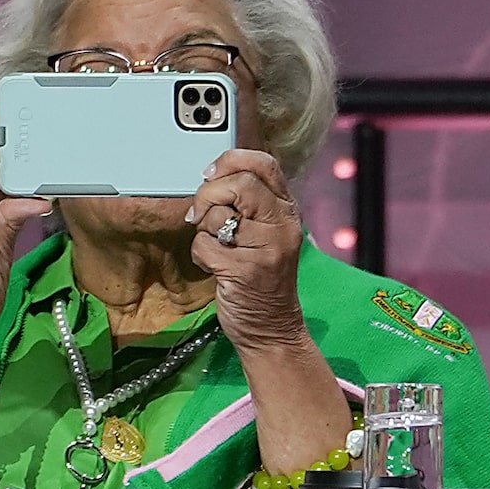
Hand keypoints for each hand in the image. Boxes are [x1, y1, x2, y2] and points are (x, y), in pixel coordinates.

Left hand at [188, 149, 311, 351]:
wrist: (272, 327)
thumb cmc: (262, 277)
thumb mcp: (267, 232)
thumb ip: (251, 202)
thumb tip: (214, 175)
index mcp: (288, 211)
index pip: (264, 163)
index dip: (231, 161)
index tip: (212, 175)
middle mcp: (283, 226)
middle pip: (238, 182)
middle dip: (209, 195)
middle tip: (204, 216)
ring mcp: (267, 249)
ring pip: (217, 215)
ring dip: (204, 232)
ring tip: (220, 249)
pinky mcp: (245, 270)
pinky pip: (204, 245)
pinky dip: (201, 256)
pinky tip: (216, 267)